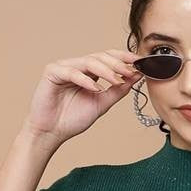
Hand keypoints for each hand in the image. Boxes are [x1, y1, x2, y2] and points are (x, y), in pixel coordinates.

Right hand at [23, 49, 141, 144]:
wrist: (51, 134)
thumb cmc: (71, 120)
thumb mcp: (101, 104)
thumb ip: (117, 91)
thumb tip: (136, 77)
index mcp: (87, 71)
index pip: (107, 58)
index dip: (123, 58)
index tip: (139, 63)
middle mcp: (76, 66)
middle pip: (100, 57)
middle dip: (117, 64)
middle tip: (131, 71)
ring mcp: (64, 67)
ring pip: (88, 62)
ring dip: (105, 70)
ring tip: (116, 80)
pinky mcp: (52, 72)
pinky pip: (72, 72)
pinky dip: (85, 80)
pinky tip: (95, 88)